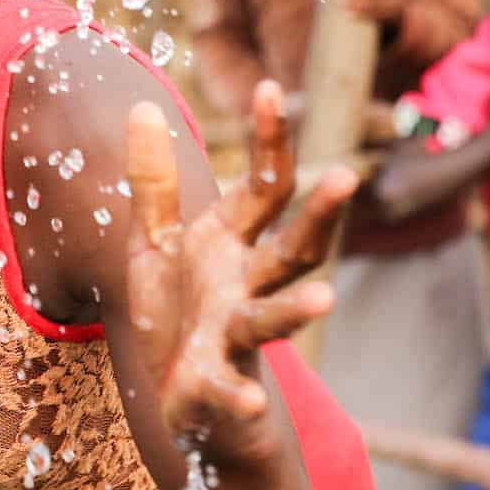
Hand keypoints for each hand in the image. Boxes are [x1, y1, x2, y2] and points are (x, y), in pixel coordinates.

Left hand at [125, 80, 357, 459]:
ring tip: (324, 298)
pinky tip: (251, 401)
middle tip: (348, 174)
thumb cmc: (176, 312)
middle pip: (294, 247)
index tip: (270, 88)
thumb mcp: (155, 241)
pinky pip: (232, 389)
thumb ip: (152, 182)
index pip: (266, 186)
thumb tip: (141, 104)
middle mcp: (248, 285)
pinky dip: (239, 395)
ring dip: (297, 309)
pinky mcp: (217, 385)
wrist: (180, 398)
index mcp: (233, 244)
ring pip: (274, 318)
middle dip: (321, 214)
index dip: (270, 140)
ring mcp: (236, 336)